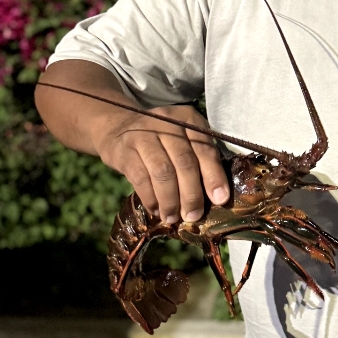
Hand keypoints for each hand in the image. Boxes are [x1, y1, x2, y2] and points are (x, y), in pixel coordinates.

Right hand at [90, 103, 229, 224]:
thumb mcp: (184, 140)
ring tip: (173, 218)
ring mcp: (143, 134)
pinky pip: (141, 179)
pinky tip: (157, 210)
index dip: (214, 176)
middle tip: (193, 216)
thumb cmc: (161, 140)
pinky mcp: (124, 150)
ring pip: (163, 172)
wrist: (117, 129)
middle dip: (191, 194)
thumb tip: (217, 197)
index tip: (220, 200)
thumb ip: (200, 160)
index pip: (205, 149)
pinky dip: (151, 198)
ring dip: (170, 200)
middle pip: (184, 162)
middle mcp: (166, 122)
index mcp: (188, 119)